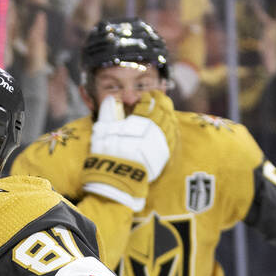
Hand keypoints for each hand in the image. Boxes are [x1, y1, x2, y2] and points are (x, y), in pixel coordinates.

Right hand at [81, 91, 173, 210]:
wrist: (117, 178)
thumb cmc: (107, 152)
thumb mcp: (103, 129)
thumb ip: (108, 111)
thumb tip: (111, 99)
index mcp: (141, 120)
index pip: (149, 102)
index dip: (146, 97)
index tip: (143, 96)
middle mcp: (155, 129)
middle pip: (163, 109)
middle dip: (159, 101)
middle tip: (155, 98)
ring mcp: (162, 141)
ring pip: (170, 121)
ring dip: (166, 113)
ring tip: (161, 111)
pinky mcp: (165, 154)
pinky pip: (172, 136)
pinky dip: (170, 128)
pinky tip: (166, 127)